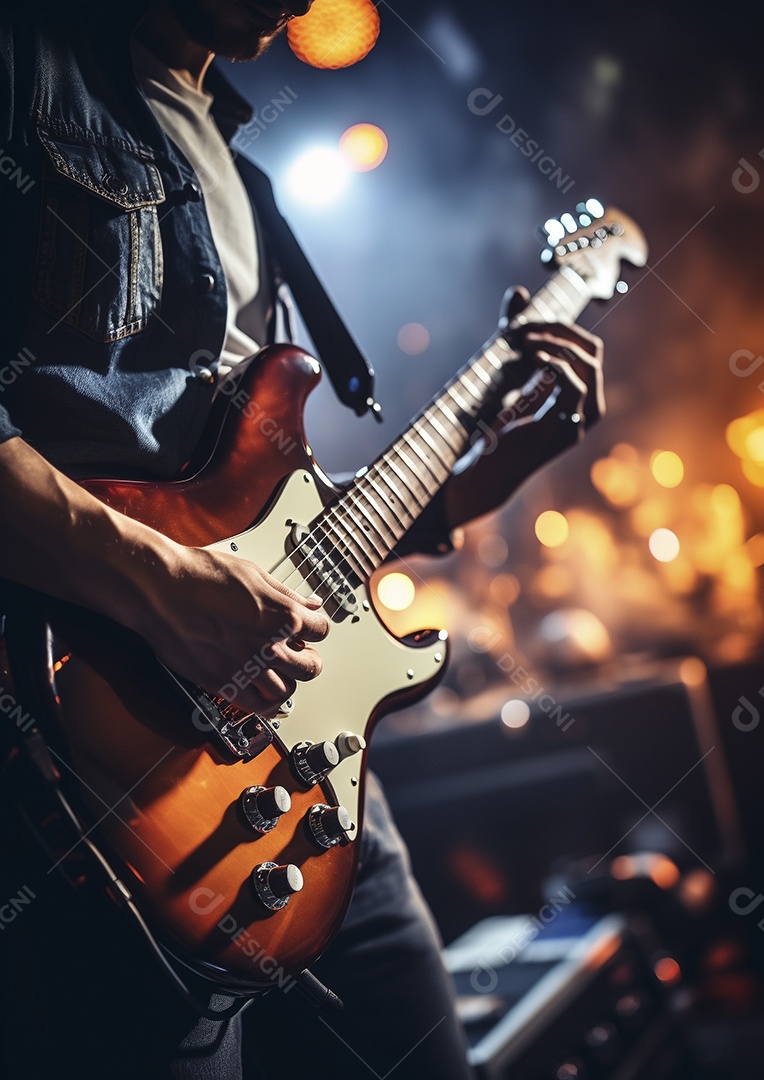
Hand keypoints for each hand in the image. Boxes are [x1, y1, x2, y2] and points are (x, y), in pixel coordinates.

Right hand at [131, 545, 329, 716]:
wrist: (160, 588)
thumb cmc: (199, 574)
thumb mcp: (253, 573)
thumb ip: (286, 594)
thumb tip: (309, 604)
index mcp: (283, 615)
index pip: (321, 631)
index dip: (314, 630)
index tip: (306, 631)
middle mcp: (271, 644)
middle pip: (310, 667)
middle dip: (306, 660)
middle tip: (296, 656)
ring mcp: (248, 667)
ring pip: (287, 691)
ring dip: (285, 682)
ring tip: (275, 673)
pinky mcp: (223, 683)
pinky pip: (257, 706)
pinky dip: (263, 703)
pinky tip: (258, 692)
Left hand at [443, 286, 603, 528]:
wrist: (486, 472)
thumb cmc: (497, 427)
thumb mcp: (511, 375)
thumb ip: (516, 335)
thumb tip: (517, 290)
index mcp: (581, 394)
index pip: (587, 346)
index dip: (558, 327)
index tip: (521, 324)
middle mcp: (588, 407)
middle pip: (591, 350)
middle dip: (557, 330)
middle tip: (520, 329)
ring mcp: (580, 420)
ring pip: (586, 365)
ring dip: (552, 344)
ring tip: (521, 341)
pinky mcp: (565, 430)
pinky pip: (573, 386)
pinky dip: (554, 364)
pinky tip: (530, 357)